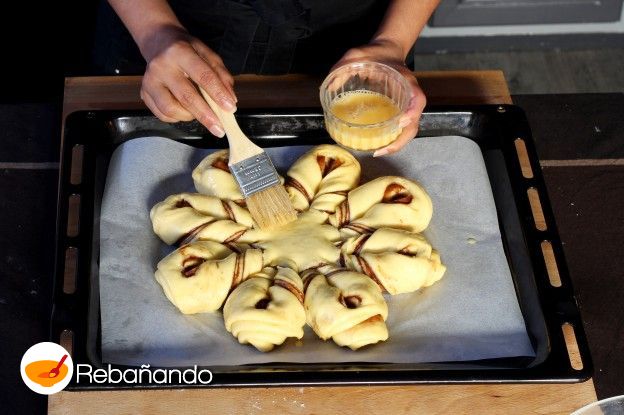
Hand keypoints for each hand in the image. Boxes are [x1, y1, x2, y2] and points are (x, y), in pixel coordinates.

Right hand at [139, 27, 236, 136]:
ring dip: (190, 116)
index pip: (203, 75)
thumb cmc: (187, 50)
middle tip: (219, 129)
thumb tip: (230, 100)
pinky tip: (184, 111)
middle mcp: (161, 66)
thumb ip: (221, 75)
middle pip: (186, 97)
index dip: (218, 94)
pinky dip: (177, 118)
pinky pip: (162, 114)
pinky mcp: (143, 93)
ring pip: (171, 109)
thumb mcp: (207, 54)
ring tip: (199, 112)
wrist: (158, 43)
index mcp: (180, 52)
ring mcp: (149, 80)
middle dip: (206, 116)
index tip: (230, 108)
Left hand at [332, 39, 425, 156]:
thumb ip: (344, 65)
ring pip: (408, 130)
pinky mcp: (400, 110)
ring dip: (396, 144)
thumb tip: (330, 84)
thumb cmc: (376, 53)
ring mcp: (407, 105)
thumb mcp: (358, 54)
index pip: (417, 99)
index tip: (402, 121)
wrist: (387, 50)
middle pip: (414, 123)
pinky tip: (379, 145)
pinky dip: (393, 139)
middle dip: (400, 140)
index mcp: (406, 81)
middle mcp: (410, 96)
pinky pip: (401, 128)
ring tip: (378, 152)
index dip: (412, 112)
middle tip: (380, 150)